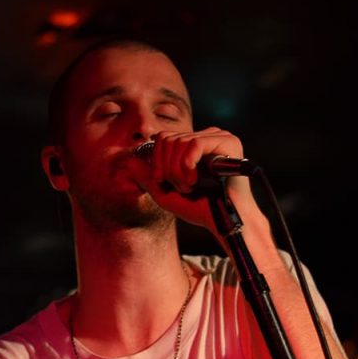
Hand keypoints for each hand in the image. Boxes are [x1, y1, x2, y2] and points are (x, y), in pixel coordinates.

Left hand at [124, 127, 262, 231]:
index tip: (160, 180)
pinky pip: (194, 143)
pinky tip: (194, 181)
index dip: (156, 159)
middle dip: (166, 167)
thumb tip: (129, 160)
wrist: (225, 223)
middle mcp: (207, 136)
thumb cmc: (200, 208)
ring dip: (178, 171)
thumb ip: (147, 177)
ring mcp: (219, 137)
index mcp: (194, 144)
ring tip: (189, 187)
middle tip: (179, 188)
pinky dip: (187, 165)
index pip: (163, 137)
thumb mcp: (165, 192)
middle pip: (168, 138)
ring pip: (179, 141)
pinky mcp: (229, 142)